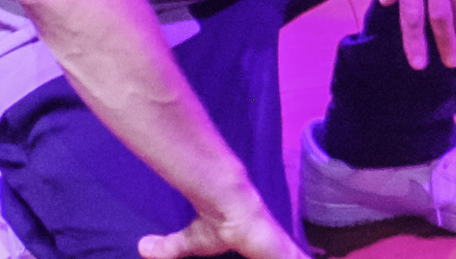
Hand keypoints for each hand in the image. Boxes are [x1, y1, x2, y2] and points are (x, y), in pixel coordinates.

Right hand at [135, 200, 313, 258]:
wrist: (229, 202)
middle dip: (294, 256)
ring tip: (314, 258)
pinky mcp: (287, 252)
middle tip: (309, 258)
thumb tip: (141, 247)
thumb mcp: (190, 241)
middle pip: (290, 256)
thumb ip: (170, 247)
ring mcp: (284, 251)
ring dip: (302, 257)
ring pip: (298, 257)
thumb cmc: (214, 221)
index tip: (275, 255)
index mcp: (262, 248)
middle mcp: (277, 249)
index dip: (277, 255)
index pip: (277, 256)